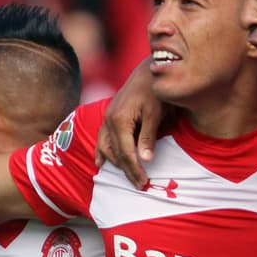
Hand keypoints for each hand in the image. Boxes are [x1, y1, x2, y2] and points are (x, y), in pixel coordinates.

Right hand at [95, 62, 162, 186]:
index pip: (126, 153)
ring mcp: (107, 118)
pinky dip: (102, 152)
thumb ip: (148, 137)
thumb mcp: (156, 113)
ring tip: (128, 176)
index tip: (144, 183)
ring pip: (106, 147)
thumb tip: (145, 160)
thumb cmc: (155, 91)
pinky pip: (102, 138)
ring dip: (116, 164)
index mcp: (120, 120)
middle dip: (127, 171)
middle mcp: (109, 120)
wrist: (149, 72)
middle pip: (115, 153)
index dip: (134, 170)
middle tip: (140, 185)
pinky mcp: (109, 116)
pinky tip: (101, 163)